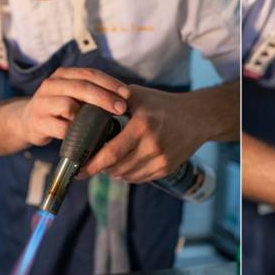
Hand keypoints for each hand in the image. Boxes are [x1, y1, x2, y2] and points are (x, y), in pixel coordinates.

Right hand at [19, 67, 129, 145]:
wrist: (28, 122)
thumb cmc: (60, 108)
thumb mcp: (75, 95)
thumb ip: (94, 93)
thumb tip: (124, 100)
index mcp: (63, 75)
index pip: (90, 74)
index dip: (111, 83)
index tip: (127, 94)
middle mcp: (51, 85)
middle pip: (82, 87)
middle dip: (105, 98)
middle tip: (121, 108)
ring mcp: (42, 103)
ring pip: (69, 105)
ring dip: (88, 115)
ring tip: (100, 123)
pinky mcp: (38, 122)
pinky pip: (61, 127)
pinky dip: (75, 132)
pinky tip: (84, 136)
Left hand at [81, 85, 208, 182]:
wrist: (197, 118)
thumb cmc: (163, 104)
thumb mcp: (137, 96)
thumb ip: (112, 101)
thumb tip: (84, 109)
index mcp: (142, 126)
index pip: (110, 153)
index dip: (91, 165)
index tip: (77, 169)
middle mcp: (152, 145)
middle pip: (116, 168)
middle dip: (100, 168)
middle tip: (89, 163)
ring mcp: (161, 159)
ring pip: (127, 176)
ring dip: (113, 171)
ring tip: (107, 161)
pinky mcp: (167, 169)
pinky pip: (140, 178)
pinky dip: (128, 174)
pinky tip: (125, 163)